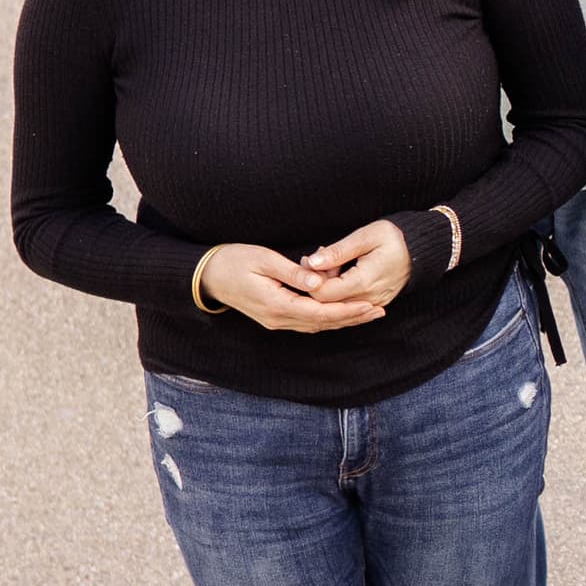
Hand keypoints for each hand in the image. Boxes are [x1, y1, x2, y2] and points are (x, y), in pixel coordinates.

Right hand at [201, 244, 384, 332]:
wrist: (206, 276)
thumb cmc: (233, 261)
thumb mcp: (264, 260)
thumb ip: (293, 273)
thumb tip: (320, 283)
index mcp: (276, 305)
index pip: (320, 313)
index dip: (347, 311)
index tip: (370, 305)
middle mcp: (278, 319)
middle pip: (322, 324)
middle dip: (352, 318)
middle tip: (379, 311)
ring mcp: (275, 320)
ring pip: (316, 325)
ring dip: (342, 320)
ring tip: (367, 313)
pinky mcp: (274, 317)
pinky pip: (306, 322)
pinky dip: (327, 318)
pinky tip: (341, 313)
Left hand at [301, 217, 416, 310]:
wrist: (420, 250)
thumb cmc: (394, 239)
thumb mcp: (365, 236)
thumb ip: (337, 252)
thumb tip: (312, 262)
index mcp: (364, 282)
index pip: (323, 293)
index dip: (311, 279)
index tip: (312, 259)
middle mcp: (368, 299)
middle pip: (326, 302)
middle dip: (317, 282)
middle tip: (319, 258)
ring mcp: (372, 304)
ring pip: (336, 305)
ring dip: (327, 285)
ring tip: (331, 261)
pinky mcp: (374, 305)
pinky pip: (347, 305)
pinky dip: (338, 290)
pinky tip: (340, 271)